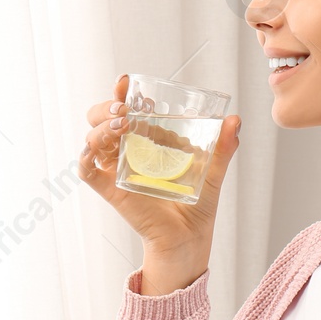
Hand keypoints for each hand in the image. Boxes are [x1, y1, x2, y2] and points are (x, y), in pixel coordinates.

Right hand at [78, 73, 240, 288]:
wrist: (189, 238)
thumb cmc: (197, 205)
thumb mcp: (213, 171)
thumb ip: (223, 147)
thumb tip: (235, 120)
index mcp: (148, 140)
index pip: (128, 109)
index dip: (122, 93)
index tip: (127, 81)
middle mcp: (128, 151)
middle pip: (101, 119)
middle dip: (105, 107)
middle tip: (124, 107)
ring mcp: (117, 170)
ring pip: (93, 140)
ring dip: (101, 127)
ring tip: (122, 123)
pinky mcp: (111, 190)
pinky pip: (88, 170)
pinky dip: (85, 158)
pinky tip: (92, 149)